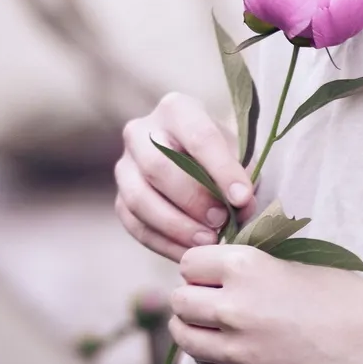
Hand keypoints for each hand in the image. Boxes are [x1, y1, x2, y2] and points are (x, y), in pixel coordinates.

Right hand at [116, 93, 256, 260]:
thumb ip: (242, 174)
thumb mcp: (237, 152)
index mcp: (176, 109)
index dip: (221, 169)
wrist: (194, 161)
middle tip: (221, 221)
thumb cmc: (221, 154)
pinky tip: (190, 254)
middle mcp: (140, 132)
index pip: (198, 137)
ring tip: (207, 242)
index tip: (243, 198)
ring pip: (140, 199)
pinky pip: (135, 226)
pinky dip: (164, 244)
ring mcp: (124, 167)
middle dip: (193, 198)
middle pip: (158, 167)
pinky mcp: (119, 199)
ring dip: (175, 225)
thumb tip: (241, 204)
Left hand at [169, 245, 362, 363]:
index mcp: (245, 267)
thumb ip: (245, 267)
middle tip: (212, 296)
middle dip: (193, 296)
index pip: (189, 262)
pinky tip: (232, 347)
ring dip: (195, 327)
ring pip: (184, 335)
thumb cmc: (340, 295)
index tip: (215, 270)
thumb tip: (214, 269)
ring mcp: (237, 348)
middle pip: (179, 300)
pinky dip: (210, 355)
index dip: (202, 266)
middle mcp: (233, 306)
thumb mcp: (288, 264)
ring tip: (216, 323)